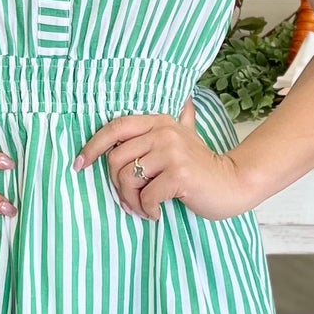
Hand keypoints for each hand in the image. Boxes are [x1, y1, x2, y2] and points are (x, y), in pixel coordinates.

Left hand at [75, 101, 251, 221]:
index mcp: (159, 122)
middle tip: (131, 201)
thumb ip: (182, 120)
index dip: (92, 146)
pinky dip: (147, 210)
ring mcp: (172, 153)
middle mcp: (164, 132)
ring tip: (144, 208)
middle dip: (117, 187)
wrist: (234, 183)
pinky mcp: (179, 175)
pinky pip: (145, 196)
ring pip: (127, 179)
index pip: (115, 128)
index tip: (79, 164)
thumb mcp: (190, 137)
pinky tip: (157, 213)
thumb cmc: (204, 166)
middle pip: (116, 160)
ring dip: (132, 202)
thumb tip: (185, 99)